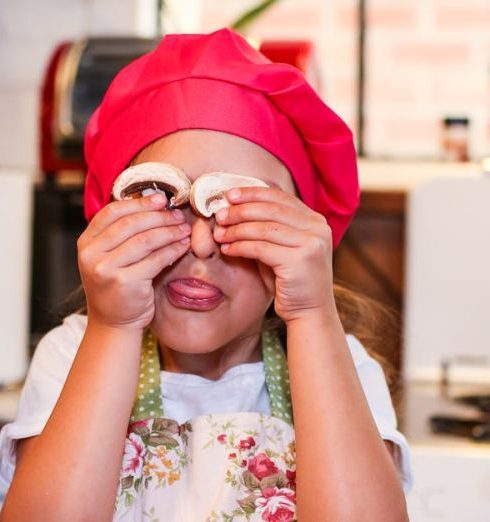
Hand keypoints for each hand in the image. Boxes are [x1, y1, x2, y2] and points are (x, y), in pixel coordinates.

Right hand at [77, 194, 190, 329]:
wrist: (113, 322)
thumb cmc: (118, 285)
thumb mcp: (110, 256)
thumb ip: (124, 234)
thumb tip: (154, 203)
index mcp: (86, 242)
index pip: (112, 212)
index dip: (138, 203)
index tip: (160, 198)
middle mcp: (91, 255)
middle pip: (130, 224)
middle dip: (158, 216)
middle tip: (177, 215)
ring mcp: (106, 269)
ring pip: (145, 240)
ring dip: (169, 232)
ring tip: (184, 229)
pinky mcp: (125, 283)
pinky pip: (155, 260)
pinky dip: (172, 250)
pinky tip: (182, 246)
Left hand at [213, 187, 335, 323]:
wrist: (310, 313)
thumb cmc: (290, 281)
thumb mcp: (281, 248)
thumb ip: (266, 228)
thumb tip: (234, 208)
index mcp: (315, 221)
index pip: (281, 197)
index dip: (253, 193)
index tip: (230, 195)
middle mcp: (317, 228)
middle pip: (271, 209)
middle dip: (241, 210)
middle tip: (220, 215)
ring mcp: (311, 244)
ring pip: (264, 228)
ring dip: (237, 229)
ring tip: (219, 233)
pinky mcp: (299, 261)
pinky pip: (261, 248)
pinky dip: (240, 246)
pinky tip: (228, 249)